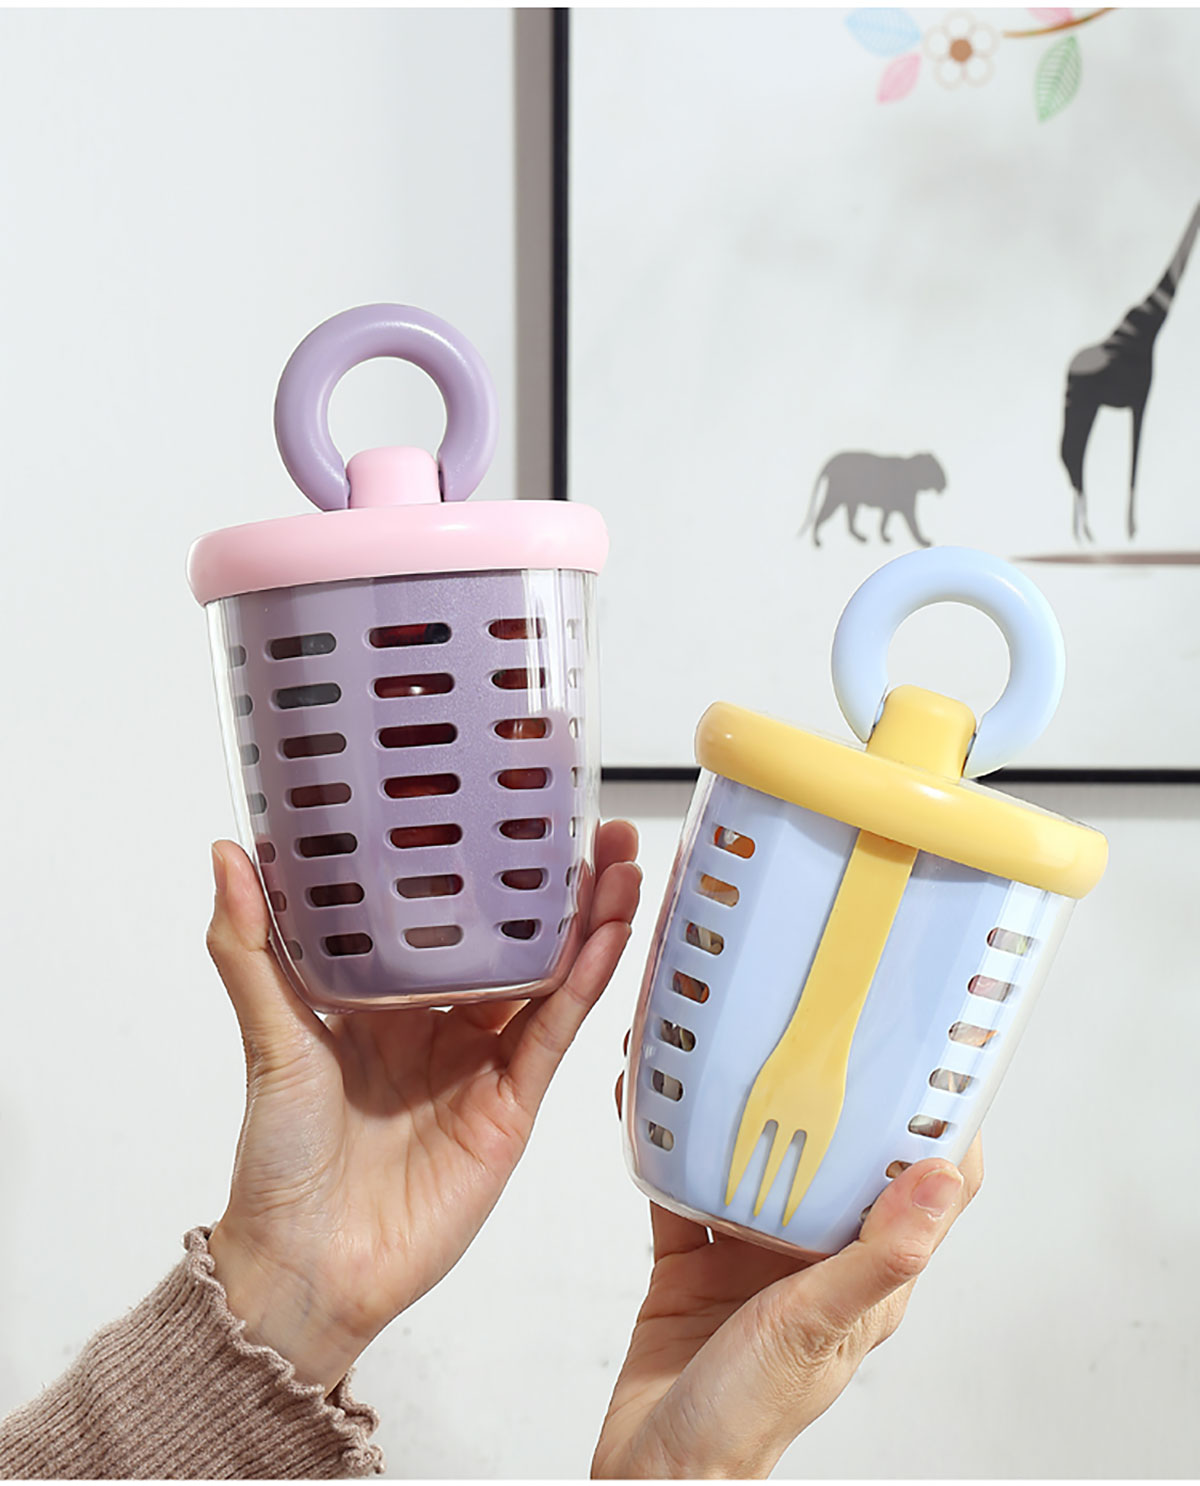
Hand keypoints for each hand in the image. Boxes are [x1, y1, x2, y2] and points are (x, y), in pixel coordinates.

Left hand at [205, 820, 640, 1394]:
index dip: (477, 858)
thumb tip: (228, 854)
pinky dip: (585, 983)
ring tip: (619, 858)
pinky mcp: (512, 1103)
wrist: (310, 1266)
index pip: (440, 910)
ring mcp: (481, 1059)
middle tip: (588, 817)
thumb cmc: (279, 1159)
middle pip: (511, 934)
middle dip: (553, 879)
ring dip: (587, 918)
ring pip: (548, 974)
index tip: (505, 797)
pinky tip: (609, 934)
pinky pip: (555, 1031)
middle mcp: (440, 1018)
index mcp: (384, 994)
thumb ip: (250, 948)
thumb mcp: (268, 1037)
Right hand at [595, 1067, 980, 1477]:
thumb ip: (878, 1254)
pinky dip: (667, 1144)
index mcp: (865, 1274)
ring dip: (737, 1111)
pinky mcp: (693, 1260)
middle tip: (814, 1025)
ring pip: (752, 1160)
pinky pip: (682, 1185)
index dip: (936, 1121)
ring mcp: (751, 1256)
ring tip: (724, 1049)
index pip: (925, 1185)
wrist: (653, 1472)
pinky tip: (652, 1104)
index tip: (933, 1053)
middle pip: (832, 1157)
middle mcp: (813, 1257)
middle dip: (825, 1094)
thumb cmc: (746, 1420)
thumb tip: (942, 1177)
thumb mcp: (818, 1325)